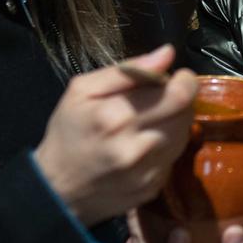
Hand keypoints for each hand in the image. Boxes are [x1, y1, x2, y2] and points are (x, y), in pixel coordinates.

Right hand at [33, 44, 196, 225]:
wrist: (56, 189)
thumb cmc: (68, 132)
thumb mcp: (82, 91)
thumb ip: (127, 70)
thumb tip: (167, 53)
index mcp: (117, 116)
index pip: (178, 94)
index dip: (185, 81)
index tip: (177, 77)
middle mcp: (136, 146)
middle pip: (186, 114)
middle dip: (180, 100)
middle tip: (162, 98)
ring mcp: (146, 172)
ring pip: (183, 136)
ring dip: (174, 123)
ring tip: (150, 121)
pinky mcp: (153, 188)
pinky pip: (173, 158)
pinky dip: (165, 147)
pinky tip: (144, 145)